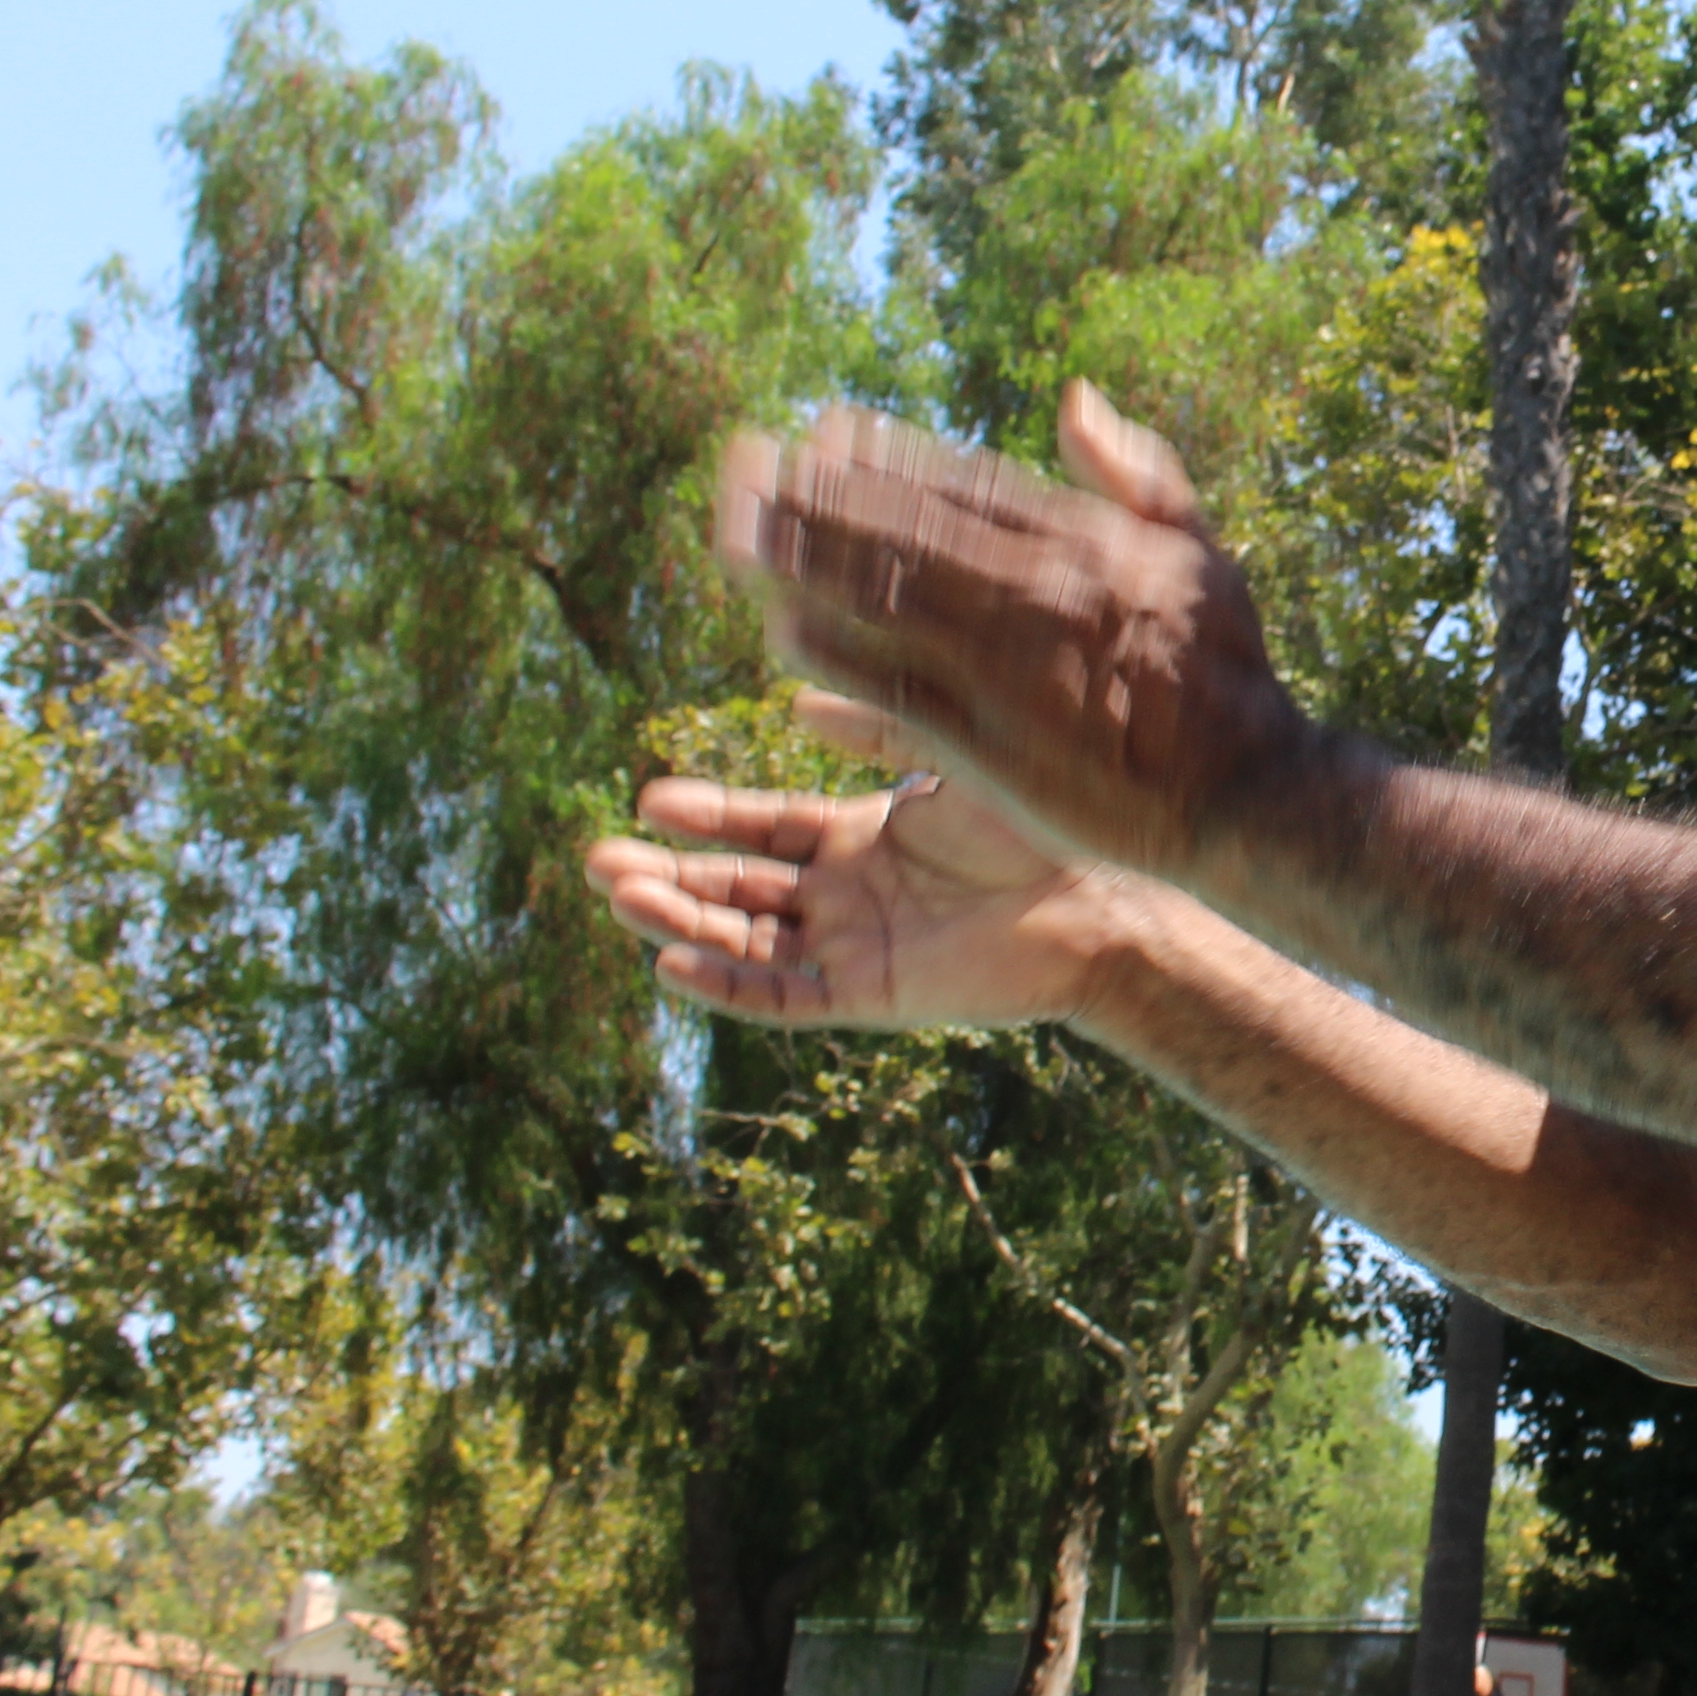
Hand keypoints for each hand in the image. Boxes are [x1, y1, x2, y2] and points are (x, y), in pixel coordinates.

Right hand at [584, 693, 1139, 1027]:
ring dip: (678, 923)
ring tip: (618, 894)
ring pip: (742, 942)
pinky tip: (673, 963)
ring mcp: (852, 946)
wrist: (1100, 899)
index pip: (759, 828)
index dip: (704, 817)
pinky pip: (782, 996)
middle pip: (734, 888)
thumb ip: (876, 728)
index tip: (647, 799)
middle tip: (596, 858)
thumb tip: (795, 699)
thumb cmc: (1039, 825)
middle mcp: (845, 895)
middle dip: (666, 875)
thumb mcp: (945, 758)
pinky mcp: (868, 992)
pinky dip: (727, 983)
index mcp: (859, 837)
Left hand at [715, 383, 1301, 877]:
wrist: (1246, 792)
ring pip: (879, 597)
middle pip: (897, 526)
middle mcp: (1035, 592)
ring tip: (736, 530)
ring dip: (798, 559)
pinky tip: (779, 629)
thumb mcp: (1198, 551)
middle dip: (812, 491)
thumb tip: (1071, 398)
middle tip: (744, 463)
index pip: (959, 479)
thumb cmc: (1226, 673)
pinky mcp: (984, 743)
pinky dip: (830, 654)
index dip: (880, 454)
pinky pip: (885, 687)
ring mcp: (1004, 668)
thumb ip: (1136, 471)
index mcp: (1085, 540)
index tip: (822, 430)